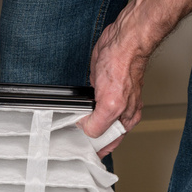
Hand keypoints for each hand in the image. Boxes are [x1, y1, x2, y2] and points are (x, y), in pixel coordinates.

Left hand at [77, 18, 149, 157]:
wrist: (122, 42)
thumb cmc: (123, 66)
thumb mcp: (111, 104)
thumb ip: (99, 123)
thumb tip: (86, 130)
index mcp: (124, 119)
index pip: (107, 144)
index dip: (92, 147)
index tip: (78, 149)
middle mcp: (118, 113)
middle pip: (97, 135)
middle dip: (84, 139)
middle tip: (68, 141)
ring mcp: (107, 102)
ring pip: (90, 122)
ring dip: (78, 126)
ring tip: (66, 129)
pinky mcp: (98, 92)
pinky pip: (85, 108)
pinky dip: (77, 112)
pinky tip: (70, 113)